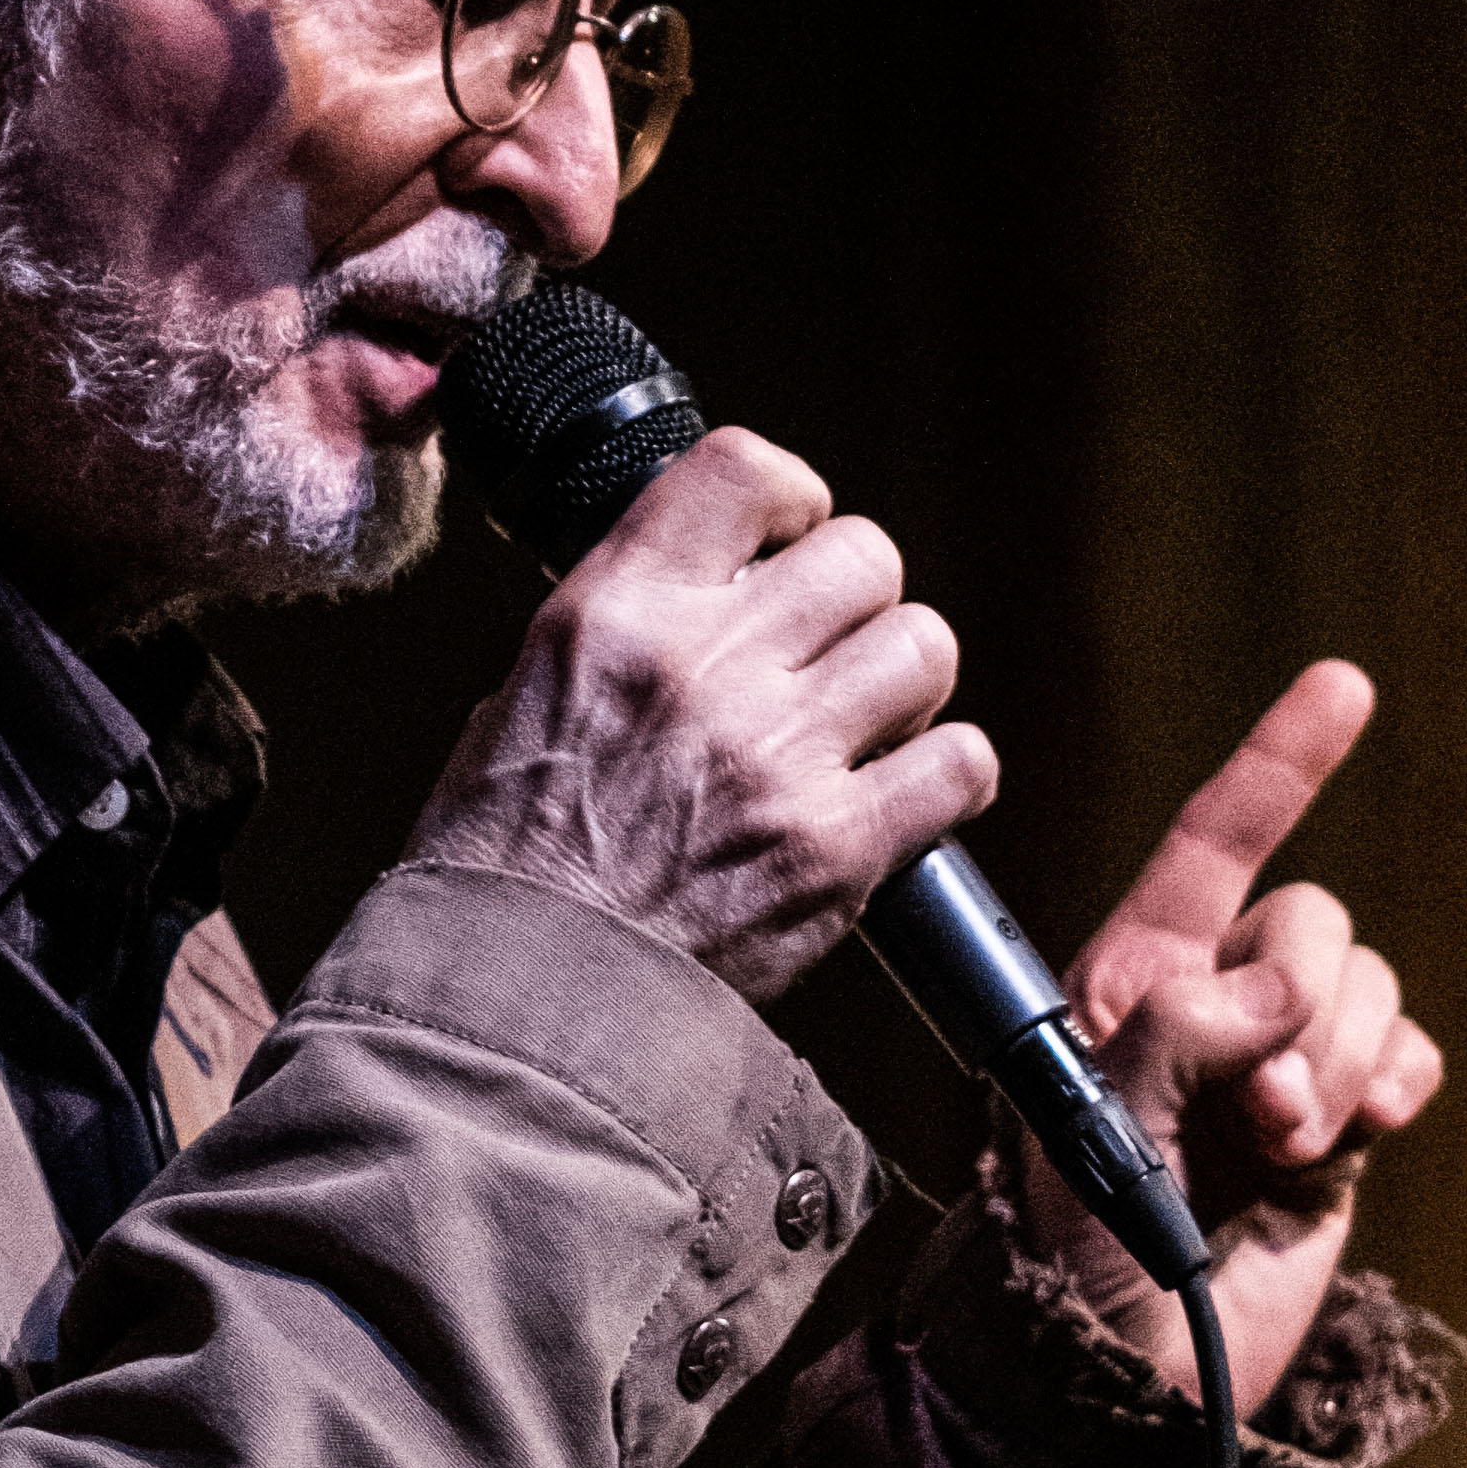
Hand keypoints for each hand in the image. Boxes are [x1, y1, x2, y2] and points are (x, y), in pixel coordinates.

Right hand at [405, 429, 995, 1012]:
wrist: (521, 998)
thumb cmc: (507, 857)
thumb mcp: (527, 693)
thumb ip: (625, 624)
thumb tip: (708, 586)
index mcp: (618, 612)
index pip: (745, 469)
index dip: (790, 498)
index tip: (786, 538)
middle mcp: (706, 665)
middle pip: (863, 555)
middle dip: (855, 600)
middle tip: (825, 653)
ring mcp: (780, 755)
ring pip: (923, 646)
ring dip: (903, 682)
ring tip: (861, 725)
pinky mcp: (836, 849)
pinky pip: (959, 763)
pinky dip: (945, 777)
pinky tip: (900, 797)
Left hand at [1038, 660, 1442, 1410]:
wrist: (1129, 1387)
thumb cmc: (1072, 1263)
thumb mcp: (1088, 1135)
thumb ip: (1171, 1035)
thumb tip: (1275, 986)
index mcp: (1130, 980)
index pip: (1211, 844)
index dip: (1278, 763)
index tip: (1347, 686)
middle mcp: (1208, 1005)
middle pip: (1311, 921)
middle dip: (1306, 1010)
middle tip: (1258, 1119)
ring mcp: (1277, 1065)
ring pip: (1367, 987)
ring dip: (1343, 1063)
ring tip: (1285, 1149)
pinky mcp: (1338, 1129)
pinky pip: (1408, 1058)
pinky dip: (1395, 1088)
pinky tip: (1354, 1141)